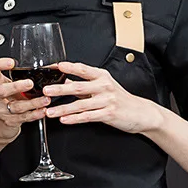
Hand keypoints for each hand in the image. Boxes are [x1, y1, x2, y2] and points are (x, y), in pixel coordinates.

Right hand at [0, 58, 50, 143]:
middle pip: (1, 90)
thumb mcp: (8, 86)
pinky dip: (34, 114)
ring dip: (33, 103)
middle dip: (16, 87)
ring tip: (45, 99)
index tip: (11, 62)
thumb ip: (20, 78)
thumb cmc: (6, 101)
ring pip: (16, 106)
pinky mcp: (8, 121)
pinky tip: (42, 111)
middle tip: (30, 83)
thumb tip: (48, 67)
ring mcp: (0, 110)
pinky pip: (23, 117)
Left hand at [43, 61, 163, 134]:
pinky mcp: (109, 114)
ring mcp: (107, 100)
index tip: (55, 66)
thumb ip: (84, 84)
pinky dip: (75, 119)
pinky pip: (88, 117)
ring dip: (63, 109)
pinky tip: (64, 120)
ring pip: (80, 105)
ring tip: (50, 112)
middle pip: (78, 87)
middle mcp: (104, 86)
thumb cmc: (119, 98)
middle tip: (46, 90)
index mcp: (101, 76)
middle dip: (60, 89)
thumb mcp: (103, 86)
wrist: (141, 112)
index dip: (68, 67)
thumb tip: (62, 81)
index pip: (83, 69)